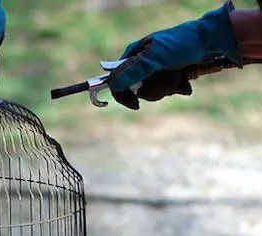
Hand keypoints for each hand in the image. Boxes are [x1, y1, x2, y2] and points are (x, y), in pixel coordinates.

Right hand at [108, 1, 241, 109]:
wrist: (211, 40)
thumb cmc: (182, 44)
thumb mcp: (155, 57)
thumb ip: (133, 71)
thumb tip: (114, 84)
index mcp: (133, 55)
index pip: (116, 81)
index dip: (122, 95)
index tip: (135, 105)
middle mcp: (142, 63)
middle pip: (137, 91)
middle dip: (154, 89)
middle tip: (167, 78)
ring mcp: (156, 70)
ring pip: (153, 92)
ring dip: (168, 87)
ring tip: (179, 74)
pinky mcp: (168, 75)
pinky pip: (166, 90)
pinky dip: (177, 86)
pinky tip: (185, 77)